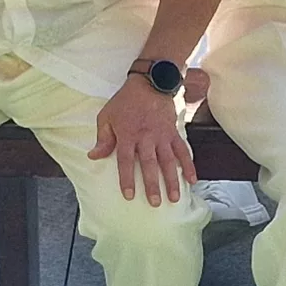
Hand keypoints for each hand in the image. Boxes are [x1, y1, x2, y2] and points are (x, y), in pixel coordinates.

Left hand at [90, 76, 193, 206]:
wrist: (150, 83)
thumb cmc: (125, 102)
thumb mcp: (106, 116)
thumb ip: (102, 139)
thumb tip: (93, 157)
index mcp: (128, 135)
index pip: (126, 161)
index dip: (127, 179)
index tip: (129, 195)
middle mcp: (146, 137)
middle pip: (150, 164)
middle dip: (152, 184)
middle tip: (155, 203)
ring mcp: (162, 135)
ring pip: (168, 161)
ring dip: (172, 180)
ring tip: (174, 198)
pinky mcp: (174, 132)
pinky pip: (183, 151)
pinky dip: (188, 165)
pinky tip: (192, 180)